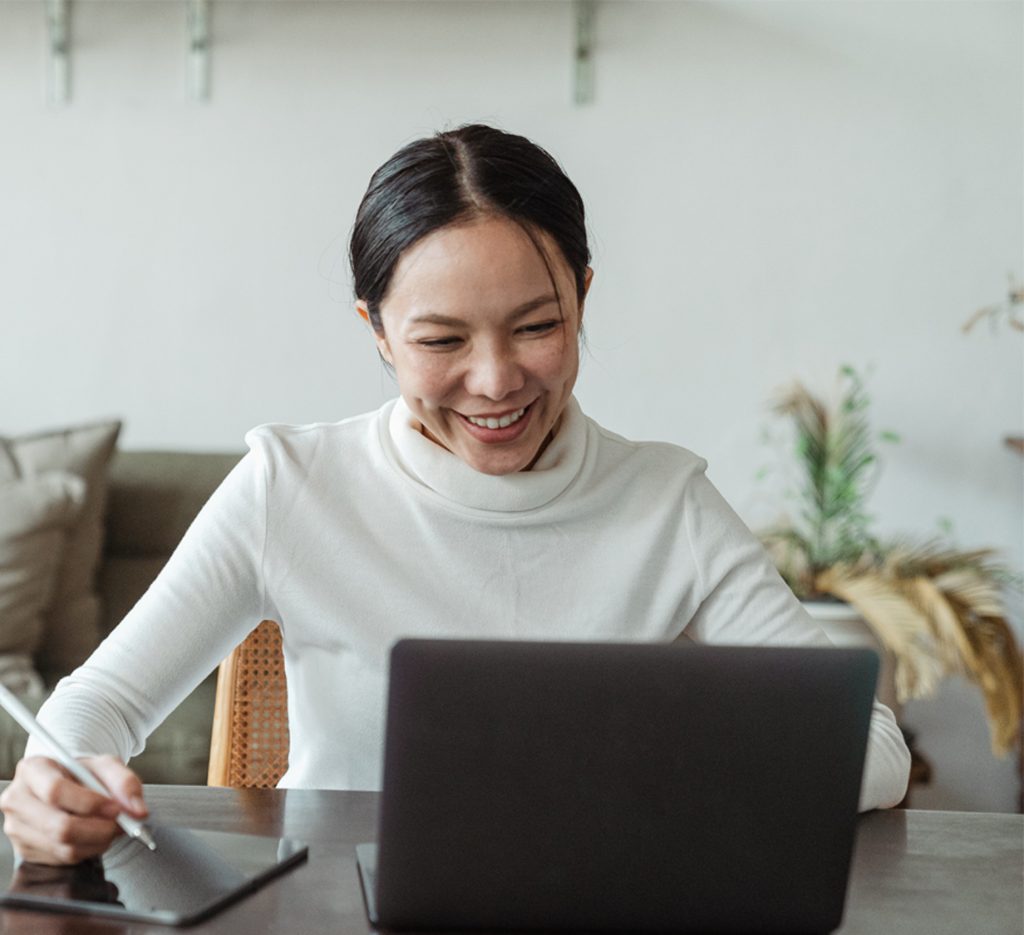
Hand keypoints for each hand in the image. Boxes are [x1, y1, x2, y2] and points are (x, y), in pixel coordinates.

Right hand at [0, 755, 147, 864]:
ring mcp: (18, 828)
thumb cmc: (81, 773)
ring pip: (63, 847)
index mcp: (32, 770)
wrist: (65, 784)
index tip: (116, 808)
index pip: (56, 791)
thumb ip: (125, 782)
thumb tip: (138, 811)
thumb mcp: (105, 765)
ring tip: (112, 827)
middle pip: (59, 826)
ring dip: (98, 841)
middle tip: (121, 824)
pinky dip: (88, 850)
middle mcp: (18, 800)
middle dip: (99, 829)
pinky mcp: (25, 850)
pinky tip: (95, 836)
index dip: (90, 803)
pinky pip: (63, 858)